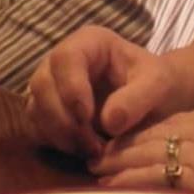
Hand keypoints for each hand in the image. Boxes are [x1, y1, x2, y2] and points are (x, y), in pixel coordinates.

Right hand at [25, 26, 180, 158]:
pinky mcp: (47, 110)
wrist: (152, 100)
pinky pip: (35, 127)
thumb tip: (108, 121)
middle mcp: (63, 60)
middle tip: (92, 145)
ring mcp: (51, 85)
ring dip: (59, 134)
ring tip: (92, 151)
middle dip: (63, 119)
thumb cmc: (153, 82)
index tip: (87, 116)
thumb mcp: (158, 84)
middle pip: (42, 84)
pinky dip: (54, 142)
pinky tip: (80, 151)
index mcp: (90, 42)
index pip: (65, 57)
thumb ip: (137, 98)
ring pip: (35, 107)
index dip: (71, 87)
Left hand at [92, 106, 193, 193]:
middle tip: (96, 157)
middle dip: (123, 147)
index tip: (120, 144)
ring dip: (121, 162)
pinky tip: (117, 186)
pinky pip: (163, 175)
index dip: (143, 135)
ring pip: (152, 152)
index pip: (172, 124)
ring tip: (97, 170)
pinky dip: (136, 179)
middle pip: (155, 135)